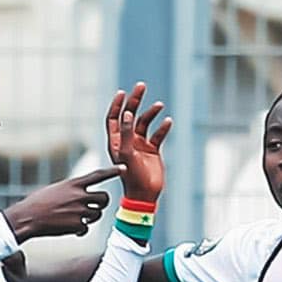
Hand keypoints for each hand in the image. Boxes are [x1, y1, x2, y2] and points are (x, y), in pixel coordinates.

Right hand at [3, 167, 121, 243]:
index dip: (112, 171)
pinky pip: (86, 228)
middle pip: (105, 198)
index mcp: (73, 184)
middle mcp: (79, 196)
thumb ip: (72, 191)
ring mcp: (79, 211)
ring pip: (97, 214)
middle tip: (95, 206)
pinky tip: (67, 227)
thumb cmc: (37, 203)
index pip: (98, 175)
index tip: (124, 168)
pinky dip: (79, 230)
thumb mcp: (56, 189)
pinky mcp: (77, 225)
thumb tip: (83, 195)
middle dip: (102, 203)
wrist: (27, 218)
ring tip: (74, 217)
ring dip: (89, 217)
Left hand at [106, 81, 170, 203]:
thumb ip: (126, 133)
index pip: (113, 118)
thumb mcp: (126, 153)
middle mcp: (126, 140)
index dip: (117, 104)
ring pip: (145, 123)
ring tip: (159, 105)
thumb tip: (126, 113)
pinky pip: (158, 135)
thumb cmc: (131, 176)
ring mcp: (140, 145)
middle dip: (135, 101)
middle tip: (141, 86)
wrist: (145, 194)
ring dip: (151, 113)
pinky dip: (163, 127)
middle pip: (129, 115)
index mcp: (115, 141)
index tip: (123, 92)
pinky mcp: (153, 150)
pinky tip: (168, 122)